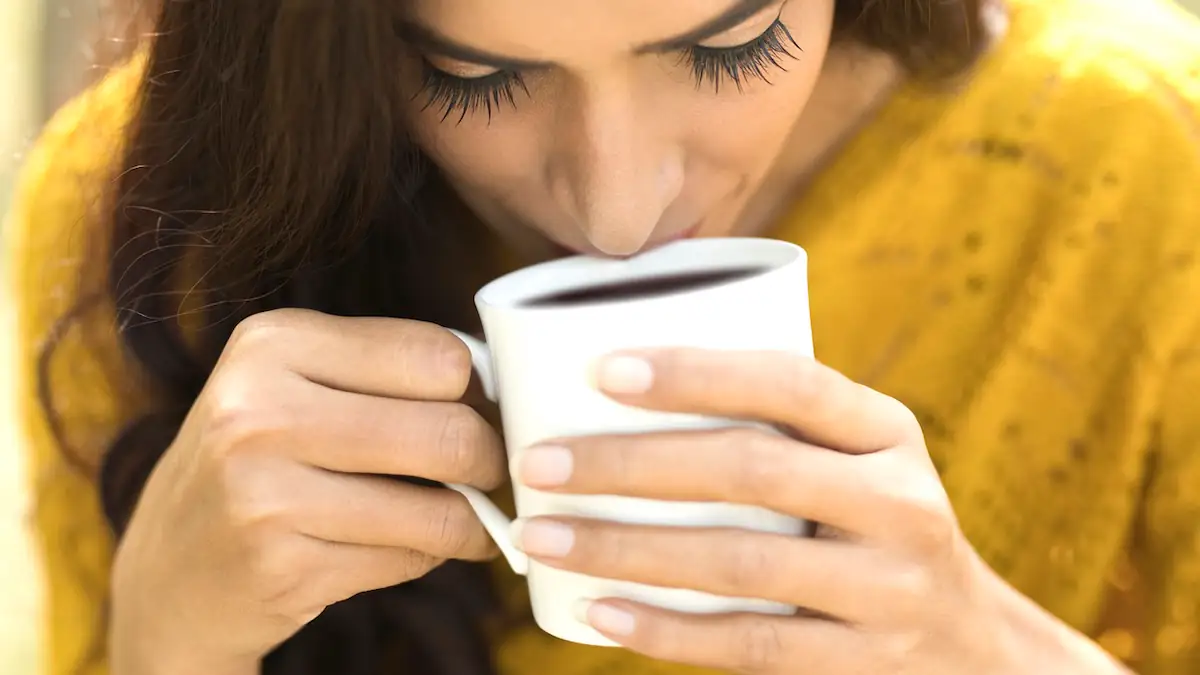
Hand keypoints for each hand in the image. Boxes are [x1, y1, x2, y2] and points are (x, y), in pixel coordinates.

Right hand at [110, 309, 505, 674]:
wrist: (172, 566)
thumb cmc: (262, 459)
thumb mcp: (295, 382)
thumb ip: (386, 369)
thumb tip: (502, 382)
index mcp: (274, 343)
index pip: (437, 356)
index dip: (477, 389)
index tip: (481, 410)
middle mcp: (259, 411)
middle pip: (448, 431)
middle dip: (487, 458)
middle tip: (487, 470)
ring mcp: (264, 494)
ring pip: (439, 509)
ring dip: (472, 520)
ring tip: (468, 517)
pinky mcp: (281, 566)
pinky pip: (407, 559)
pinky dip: (427, 557)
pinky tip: (410, 547)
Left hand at [512, 348, 1108, 673]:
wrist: (974, 647)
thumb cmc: (872, 524)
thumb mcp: (859, 460)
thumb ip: (778, 423)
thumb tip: (614, 378)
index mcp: (888, 433)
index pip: (792, 383)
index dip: (697, 373)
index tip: (601, 370)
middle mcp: (898, 504)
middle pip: (753, 471)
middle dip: (632, 464)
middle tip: (540, 462)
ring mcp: (886, 591)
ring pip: (740, 564)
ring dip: (627, 550)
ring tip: (543, 536)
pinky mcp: (860, 663)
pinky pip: (749, 647)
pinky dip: (666, 631)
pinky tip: (594, 613)